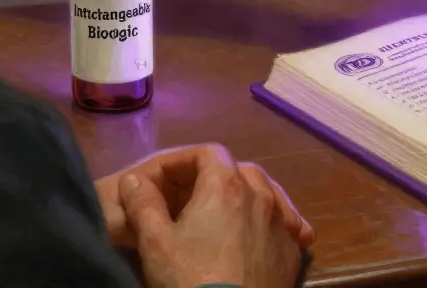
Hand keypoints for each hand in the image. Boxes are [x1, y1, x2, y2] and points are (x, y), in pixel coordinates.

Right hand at [117, 144, 309, 287]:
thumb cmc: (189, 279)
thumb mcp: (155, 243)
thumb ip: (143, 205)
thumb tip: (134, 180)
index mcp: (226, 185)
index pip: (207, 153)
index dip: (182, 161)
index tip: (162, 178)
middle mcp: (261, 195)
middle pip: (239, 169)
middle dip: (214, 175)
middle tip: (191, 196)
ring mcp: (282, 222)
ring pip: (267, 192)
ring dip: (246, 194)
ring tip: (230, 209)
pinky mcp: (292, 250)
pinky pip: (285, 223)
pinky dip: (270, 221)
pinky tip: (263, 234)